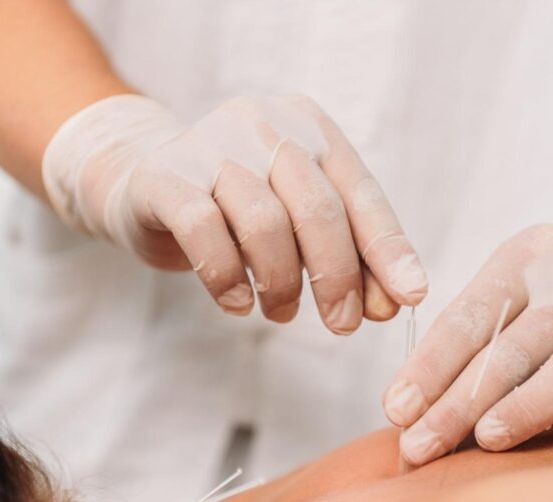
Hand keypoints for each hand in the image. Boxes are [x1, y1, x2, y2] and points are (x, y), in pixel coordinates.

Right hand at [42, 94, 427, 332]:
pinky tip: (238, 304)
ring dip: (282, 282)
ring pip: (264, 222)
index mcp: (308, 126)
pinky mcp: (165, 177)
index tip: (408, 296)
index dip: (387, 248)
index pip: (359, 191)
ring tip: (283, 312)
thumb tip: (391, 303)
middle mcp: (263, 125)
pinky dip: (227, 277)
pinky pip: (204, 230)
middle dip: (336, 276)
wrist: (144, 181)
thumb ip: (345, 252)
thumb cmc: (236, 207)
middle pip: (316, 207)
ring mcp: (210, 146)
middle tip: (342, 324)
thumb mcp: (296, 220)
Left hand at [383, 216, 552, 464]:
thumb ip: (459, 347)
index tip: (396, 410)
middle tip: (419, 447)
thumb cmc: (542, 309)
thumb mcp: (501, 300)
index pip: (469, 316)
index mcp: (526, 259)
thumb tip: (404, 416)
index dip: (429, 366)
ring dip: (523, 411)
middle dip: (457, 405)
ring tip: (484, 443)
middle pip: (513, 348)